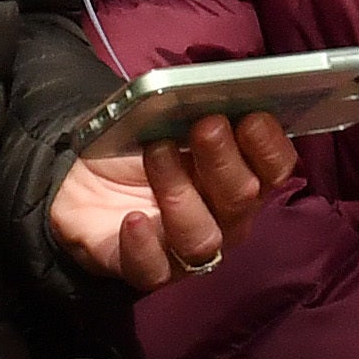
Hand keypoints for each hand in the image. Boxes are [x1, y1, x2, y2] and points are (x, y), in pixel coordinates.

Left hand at [44, 112, 301, 293]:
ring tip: (155, 153)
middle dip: (225, 160)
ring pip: (202, 236)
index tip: (253, 117)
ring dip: (180, 192)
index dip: (270, 146)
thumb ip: (195, 109)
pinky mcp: (148, 269)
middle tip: (206, 126)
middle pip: (241, 198)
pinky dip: (143, 244)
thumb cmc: (139, 147)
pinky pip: (154, 268)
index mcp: (243, 177)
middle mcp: (226, 219)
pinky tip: (132, 219)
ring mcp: (188, 249)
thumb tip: (212, 90)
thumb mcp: (167, 119)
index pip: (275, 169)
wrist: (83, 183)